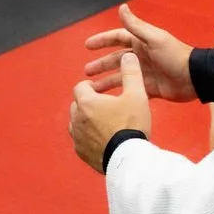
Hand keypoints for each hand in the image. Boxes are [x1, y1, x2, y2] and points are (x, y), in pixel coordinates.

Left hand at [70, 52, 152, 172]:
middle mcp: (76, 118)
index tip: (101, 90)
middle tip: (105, 106)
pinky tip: (102, 139)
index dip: (90, 86)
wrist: (129, 158)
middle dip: (88, 103)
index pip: (80, 87)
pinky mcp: (80, 152)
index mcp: (87, 102)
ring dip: (86, 121)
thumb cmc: (132, 124)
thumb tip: (129, 56)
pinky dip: (88, 138)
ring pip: (76, 123)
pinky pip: (80, 141)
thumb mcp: (137, 95)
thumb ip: (132, 73)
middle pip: (76, 104)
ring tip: (104, 123)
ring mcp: (77, 137)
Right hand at [81, 4, 196, 100]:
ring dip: (106, 81)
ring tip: (92, 88)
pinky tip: (108, 99)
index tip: (87, 45)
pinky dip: (119, 93)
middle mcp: (142, 56)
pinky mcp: (149, 88)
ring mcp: (145, 73)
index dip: (103, 40)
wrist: (194, 78)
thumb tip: (122, 6)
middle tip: (86, 71)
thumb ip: (136, 25)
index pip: (117, 38)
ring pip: (120, 77)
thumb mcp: (154, 38)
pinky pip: (129, 90)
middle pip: (116, 59)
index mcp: (142, 42)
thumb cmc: (175, 55)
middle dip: (101, 64)